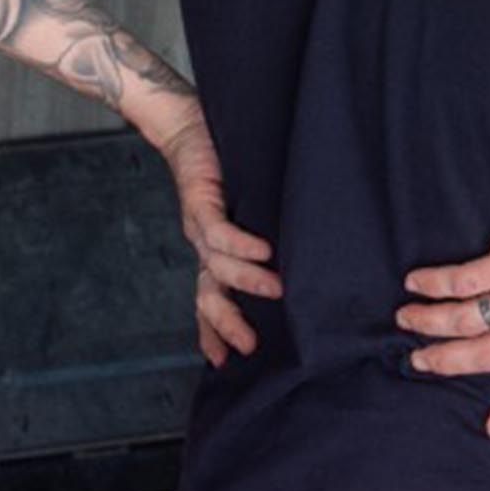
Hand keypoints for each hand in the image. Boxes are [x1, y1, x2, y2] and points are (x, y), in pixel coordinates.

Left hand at [153, 103, 279, 362]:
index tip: (226, 362)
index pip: (211, 300)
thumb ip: (266, 238)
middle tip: (250, 347)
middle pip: (209, 296)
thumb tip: (302, 259)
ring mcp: (200, 227)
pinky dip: (242, 244)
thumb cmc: (224, 167)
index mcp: (213, 254)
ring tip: (276, 290)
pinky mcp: (201, 201)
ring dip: (247, 282)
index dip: (215, 332)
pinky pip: (219, 231)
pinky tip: (263, 250)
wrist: (188, 128)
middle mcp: (204, 247)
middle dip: (227, 324)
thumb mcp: (247, 210)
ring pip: (218, 267)